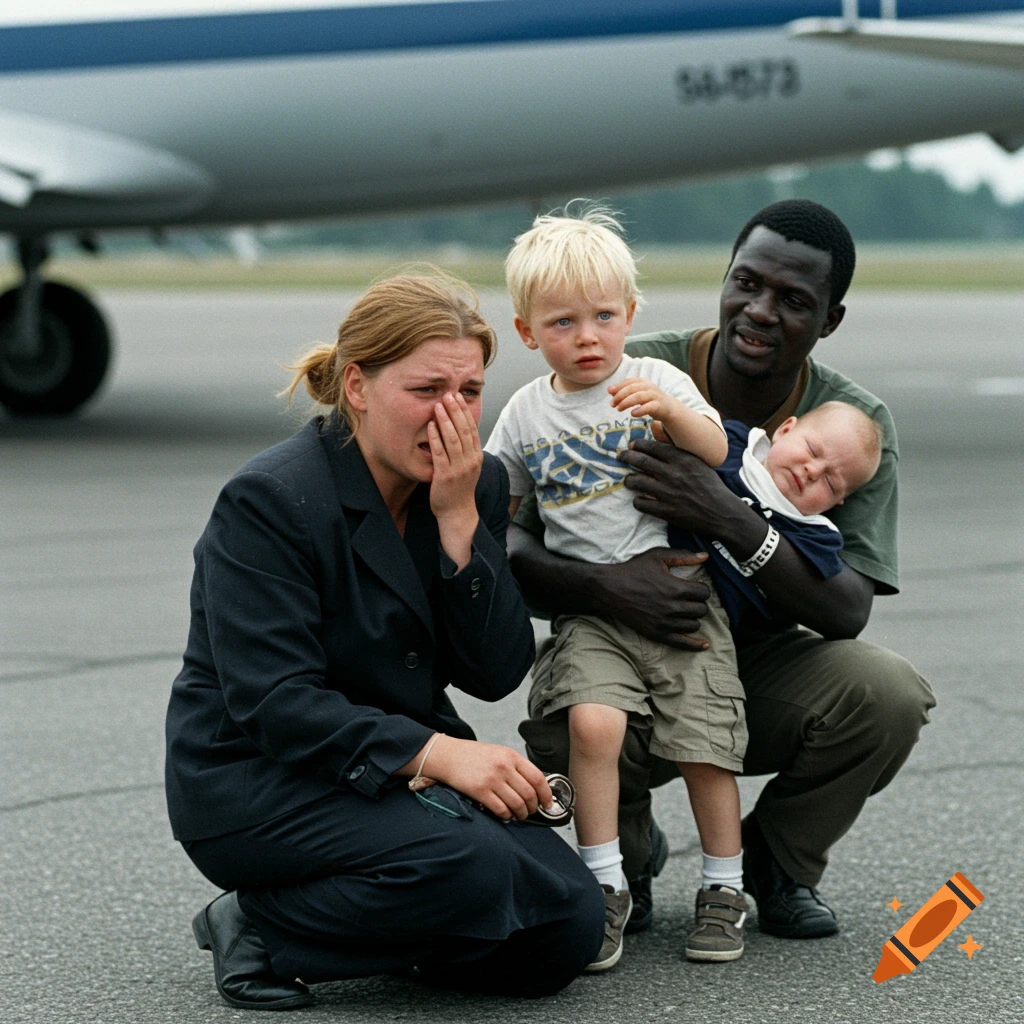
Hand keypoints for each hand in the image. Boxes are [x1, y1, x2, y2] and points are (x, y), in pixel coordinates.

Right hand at [427, 736, 553, 820]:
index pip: (537, 777)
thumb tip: (534, 787)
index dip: (546, 793)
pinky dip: (506, 816)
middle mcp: (503, 767)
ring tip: (520, 815)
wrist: (448, 756)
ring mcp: (492, 779)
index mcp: (511, 755)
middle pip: (529, 793)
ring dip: (521, 814)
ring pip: (517, 804)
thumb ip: (516, 766)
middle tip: (532, 811)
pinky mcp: (480, 791)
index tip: (547, 803)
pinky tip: (506, 815)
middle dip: (533, 807)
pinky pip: (501, 809)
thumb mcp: (499, 753)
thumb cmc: (474, 756)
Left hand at [428, 393, 480, 568]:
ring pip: (453, 439)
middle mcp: (470, 460)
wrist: (457, 513)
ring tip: (439, 405)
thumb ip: (464, 450)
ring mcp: (459, 468)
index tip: (458, 397)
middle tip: (448, 395)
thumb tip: (458, 430)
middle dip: (456, 411)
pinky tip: (431, 426)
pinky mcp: (446, 475)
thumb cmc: (459, 489)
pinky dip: (436, 438)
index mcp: (476, 456)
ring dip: (446, 420)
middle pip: (464, 430)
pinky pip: (440, 453)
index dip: (465, 412)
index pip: (472, 428)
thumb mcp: (467, 467)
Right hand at [594, 546, 712, 649]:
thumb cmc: (633, 570)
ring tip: (684, 611)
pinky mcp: (656, 634)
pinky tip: (704, 644)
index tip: (693, 587)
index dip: (701, 589)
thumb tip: (706, 556)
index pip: (704, 593)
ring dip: (692, 618)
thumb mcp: (657, 556)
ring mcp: (665, 623)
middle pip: (701, 610)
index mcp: (676, 588)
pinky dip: (695, 645)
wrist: (609, 589)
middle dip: (697, 603)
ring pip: (693, 625)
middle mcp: (673, 607)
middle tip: (688, 599)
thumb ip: (683, 556)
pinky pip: (682, 643)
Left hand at [608, 377, 679, 421]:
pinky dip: (639, 410)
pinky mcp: (658, 406)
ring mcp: (654, 396)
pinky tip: (632, 414)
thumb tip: (609, 390)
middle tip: (612, 404)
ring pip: (638, 397)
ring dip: (626, 402)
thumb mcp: (636, 394)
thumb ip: (623, 391)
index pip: (628, 381)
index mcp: (642, 382)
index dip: (618, 387)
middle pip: (631, 388)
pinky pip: (648, 407)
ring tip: (618, 409)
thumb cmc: (648, 400)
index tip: (609, 393)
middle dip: (620, 396)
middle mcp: (648, 387)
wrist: (667, 408)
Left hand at [618, 438, 738, 532]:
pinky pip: (640, 503)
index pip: (651, 447)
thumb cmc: (709, 485)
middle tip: (620, 457)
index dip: (637, 445)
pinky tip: (640, 499)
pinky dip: (637, 501)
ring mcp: (667, 493)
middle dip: (625, 457)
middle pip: (639, 460)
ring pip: (636, 482)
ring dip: (628, 480)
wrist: (721, 512)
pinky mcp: (665, 511)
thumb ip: (676, 449)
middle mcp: (672, 474)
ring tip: (628, 480)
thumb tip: (656, 430)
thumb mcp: (696, 462)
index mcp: (681, 459)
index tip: (631, 446)